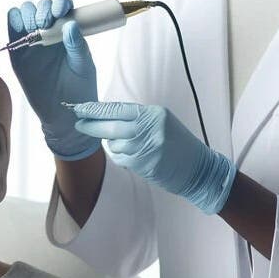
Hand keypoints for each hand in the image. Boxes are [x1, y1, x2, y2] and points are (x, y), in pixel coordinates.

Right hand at [7, 0, 99, 159]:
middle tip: (47, 24)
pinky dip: (13, 21)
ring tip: (37, 31)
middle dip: (43, 9)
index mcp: (68, 31)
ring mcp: (32, 40)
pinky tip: (21, 30)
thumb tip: (70, 24)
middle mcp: (50, 31)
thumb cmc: (79, 89)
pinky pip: (11, 29)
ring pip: (24, 13)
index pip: (62, 5)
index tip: (61, 12)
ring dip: (28, 14)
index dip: (60, 2)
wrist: (63, 113)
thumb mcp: (84, 67)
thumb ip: (78, 46)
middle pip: (41, 6)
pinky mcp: (18, 52)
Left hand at [71, 101, 236, 214]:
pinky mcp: (144, 164)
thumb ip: (137, 119)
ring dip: (115, 145)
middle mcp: (149, 128)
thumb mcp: (161, 123)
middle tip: (78, 124)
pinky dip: (124, 157)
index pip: (118, 109)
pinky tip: (137, 157)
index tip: (79, 108)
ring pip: (114, 145)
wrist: (200, 169)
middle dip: (91, 126)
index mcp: (153, 114)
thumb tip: (106, 118)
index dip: (96, 110)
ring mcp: (146, 147)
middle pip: (110, 126)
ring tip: (132, 146)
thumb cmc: (179, 145)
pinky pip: (122, 159)